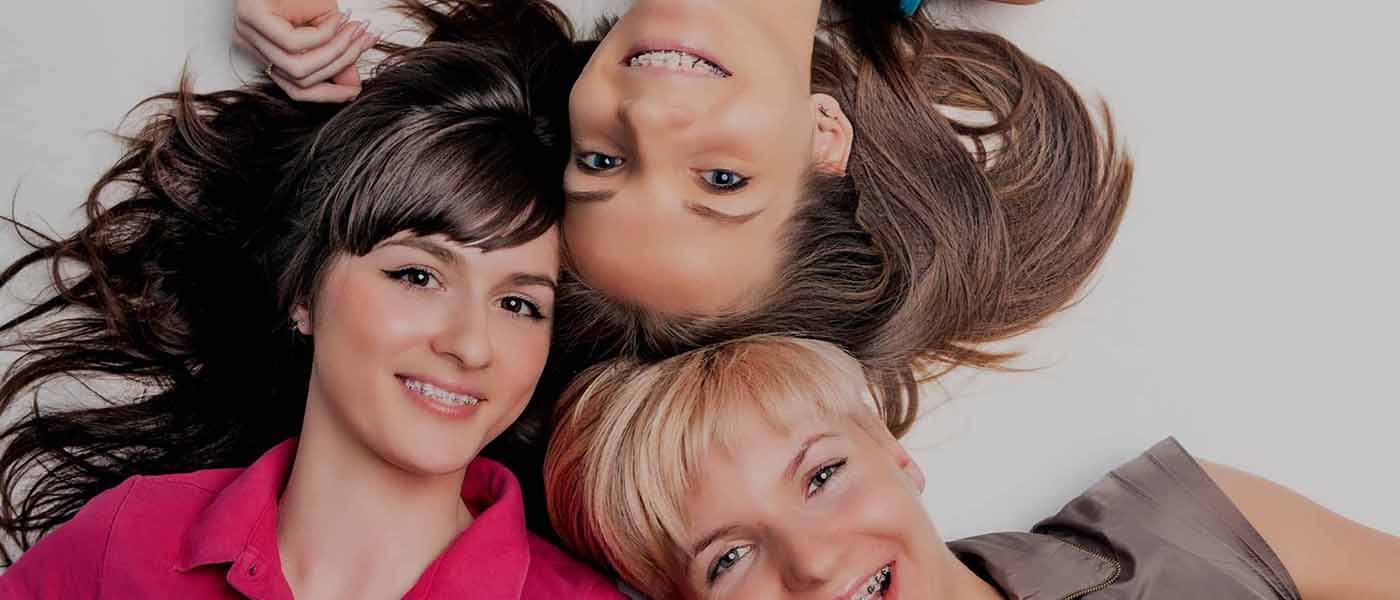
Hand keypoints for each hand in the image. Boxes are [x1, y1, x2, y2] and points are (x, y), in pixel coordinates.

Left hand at [233, 0, 378, 102]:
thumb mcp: (326, 25)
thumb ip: (335, 56)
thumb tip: (352, 85)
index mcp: (265, 51)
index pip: (296, 90)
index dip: (330, 95)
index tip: (358, 88)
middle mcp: (251, 46)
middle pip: (300, 82)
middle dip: (341, 65)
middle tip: (365, 42)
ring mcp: (247, 33)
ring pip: (298, 69)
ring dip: (337, 51)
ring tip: (356, 30)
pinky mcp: (252, 17)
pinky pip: (294, 44)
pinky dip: (323, 34)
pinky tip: (336, 18)